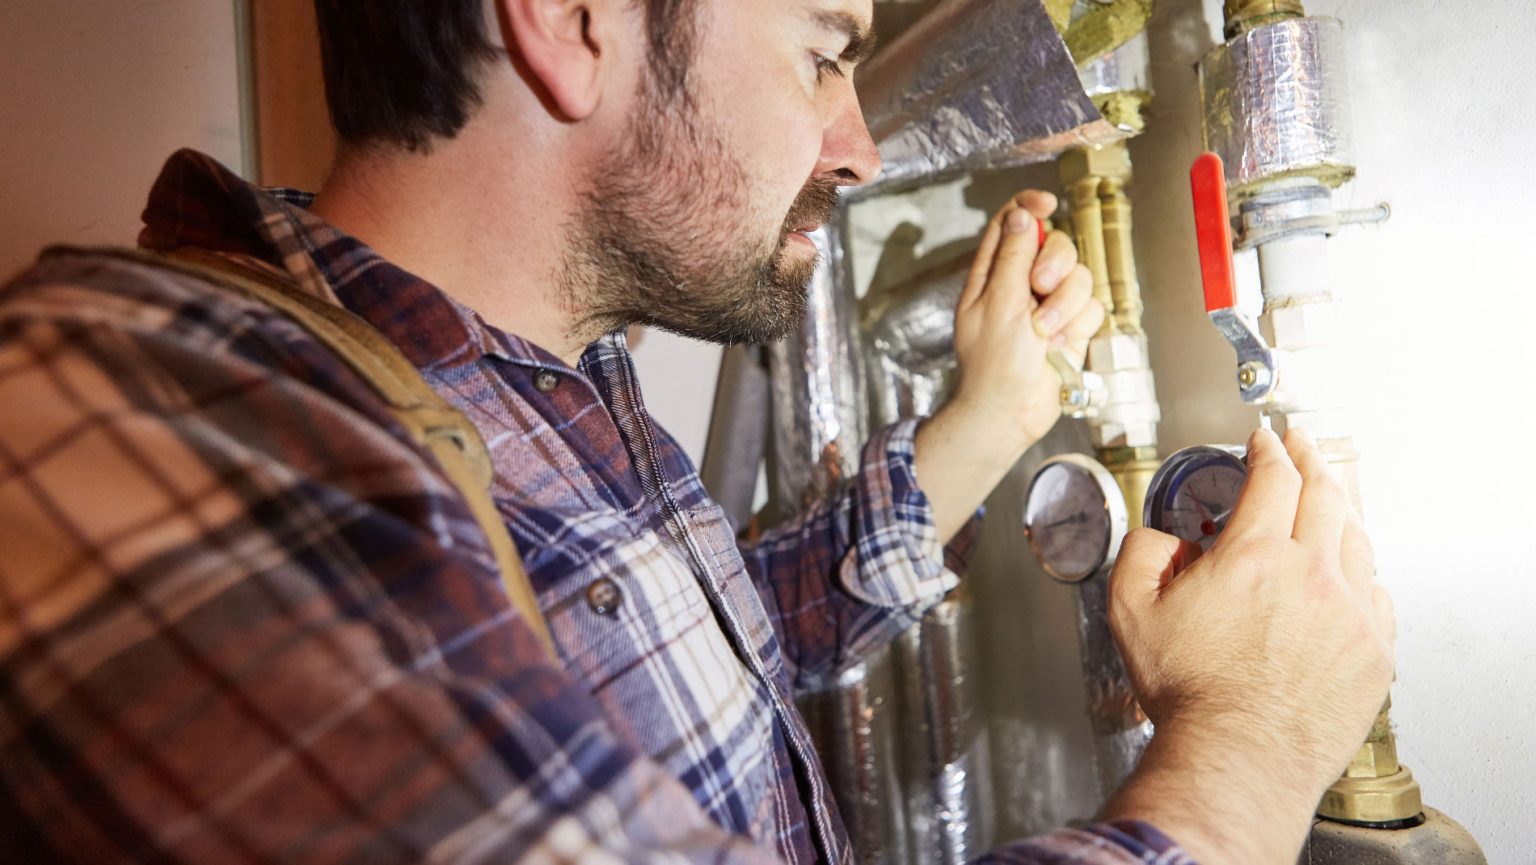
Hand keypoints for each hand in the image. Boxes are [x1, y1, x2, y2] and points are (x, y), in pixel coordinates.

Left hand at [948, 190, 1101, 449]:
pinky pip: (1091, 307)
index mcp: (992, 272)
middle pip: (1055, 244)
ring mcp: (1049, 305)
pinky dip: (1077, 326)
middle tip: (1040, 288)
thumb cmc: (993, 363)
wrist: (1010, 412)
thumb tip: (1021, 214)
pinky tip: (1058, 347)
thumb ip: (1012, 257)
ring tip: (1046, 333)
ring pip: (1079, 276)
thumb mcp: (997, 303)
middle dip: (1055, 264)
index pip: (1012, 222)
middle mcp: (1022, 283)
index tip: (1047, 203)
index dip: (1030, 206)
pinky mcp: (1071, 326)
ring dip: (1066, 304)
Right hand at [1101, 428, 1395, 863]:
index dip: (1270, 449)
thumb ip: (1140, 556)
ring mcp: (1350, 612)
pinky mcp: (1373, 650)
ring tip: (1331, 497)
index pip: (1275, 478)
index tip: (1267, 439)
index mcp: (1254, 555)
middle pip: (1327, 493)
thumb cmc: (1189, 692)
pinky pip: (1377, 592)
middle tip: (1305, 444)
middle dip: (1313, 458)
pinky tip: (1349, 571)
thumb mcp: (1131, 612)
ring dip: (1342, 507)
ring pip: (1358, 538)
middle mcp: (1311, 573)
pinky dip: (1361, 569)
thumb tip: (1160, 539)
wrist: (1239, 755)